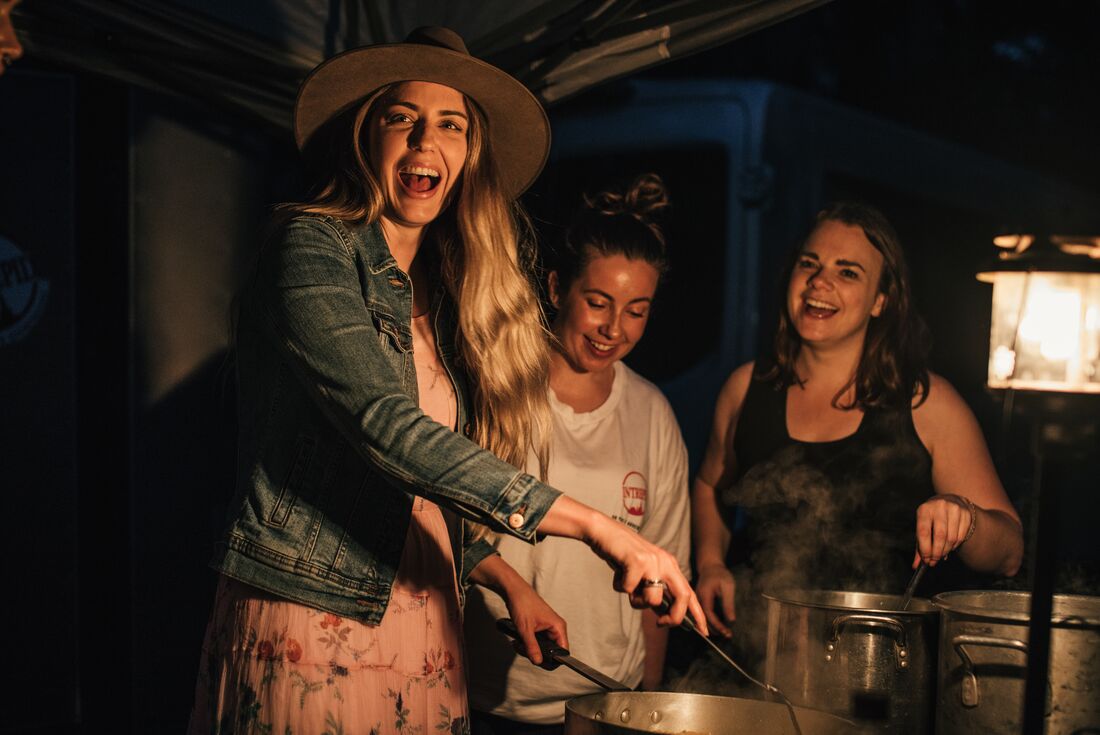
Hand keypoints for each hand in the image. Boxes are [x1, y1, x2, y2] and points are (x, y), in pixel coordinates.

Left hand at [501, 582, 567, 665]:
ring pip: (542, 647)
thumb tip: (538, 661)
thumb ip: (532, 647)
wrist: (514, 590)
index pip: (563, 651)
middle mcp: (555, 627)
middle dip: (536, 654)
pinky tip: (518, 640)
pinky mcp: (540, 627)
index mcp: (558, 627)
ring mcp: (548, 627)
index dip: (553, 660)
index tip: (539, 662)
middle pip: (551, 651)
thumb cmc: (522, 603)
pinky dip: (528, 643)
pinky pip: (537, 641)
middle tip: (523, 650)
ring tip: (518, 644)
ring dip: (530, 648)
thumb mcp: (526, 629)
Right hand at [586, 514, 708, 636]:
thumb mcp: (643, 573)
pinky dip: (620, 586)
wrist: (603, 530)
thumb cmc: (621, 554)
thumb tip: (664, 615)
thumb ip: (655, 592)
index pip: (689, 592)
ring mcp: (653, 561)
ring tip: (627, 585)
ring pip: (653, 599)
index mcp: (669, 565)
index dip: (698, 613)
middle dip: (674, 617)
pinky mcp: (637, 561)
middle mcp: (665, 562)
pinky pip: (629, 589)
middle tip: (660, 624)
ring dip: (637, 601)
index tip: (704, 630)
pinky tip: (617, 572)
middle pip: (683, 597)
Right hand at [694, 563, 735, 637]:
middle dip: (715, 629)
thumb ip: (728, 603)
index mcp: (704, 596)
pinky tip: (717, 625)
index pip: (710, 615)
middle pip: (704, 619)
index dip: (718, 625)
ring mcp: (697, 600)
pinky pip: (703, 614)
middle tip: (727, 636)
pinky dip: (710, 621)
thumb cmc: (720, 574)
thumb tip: (731, 620)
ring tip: (723, 633)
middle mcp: (698, 600)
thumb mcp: (728, 586)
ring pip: (702, 618)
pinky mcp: (699, 601)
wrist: (710, 565)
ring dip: (712, 627)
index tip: (727, 632)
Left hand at [914, 494, 975, 566]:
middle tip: (934, 561)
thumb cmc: (932, 518)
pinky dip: (955, 546)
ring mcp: (954, 509)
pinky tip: (950, 547)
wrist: (949, 501)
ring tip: (941, 555)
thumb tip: (915, 566)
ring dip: (946, 551)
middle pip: (940, 536)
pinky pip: (961, 536)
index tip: (926, 560)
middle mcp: (939, 507)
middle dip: (937, 552)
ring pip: (952, 538)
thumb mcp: (923, 527)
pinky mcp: (966, 514)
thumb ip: (919, 546)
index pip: (924, 532)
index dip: (925, 548)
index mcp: (925, 509)